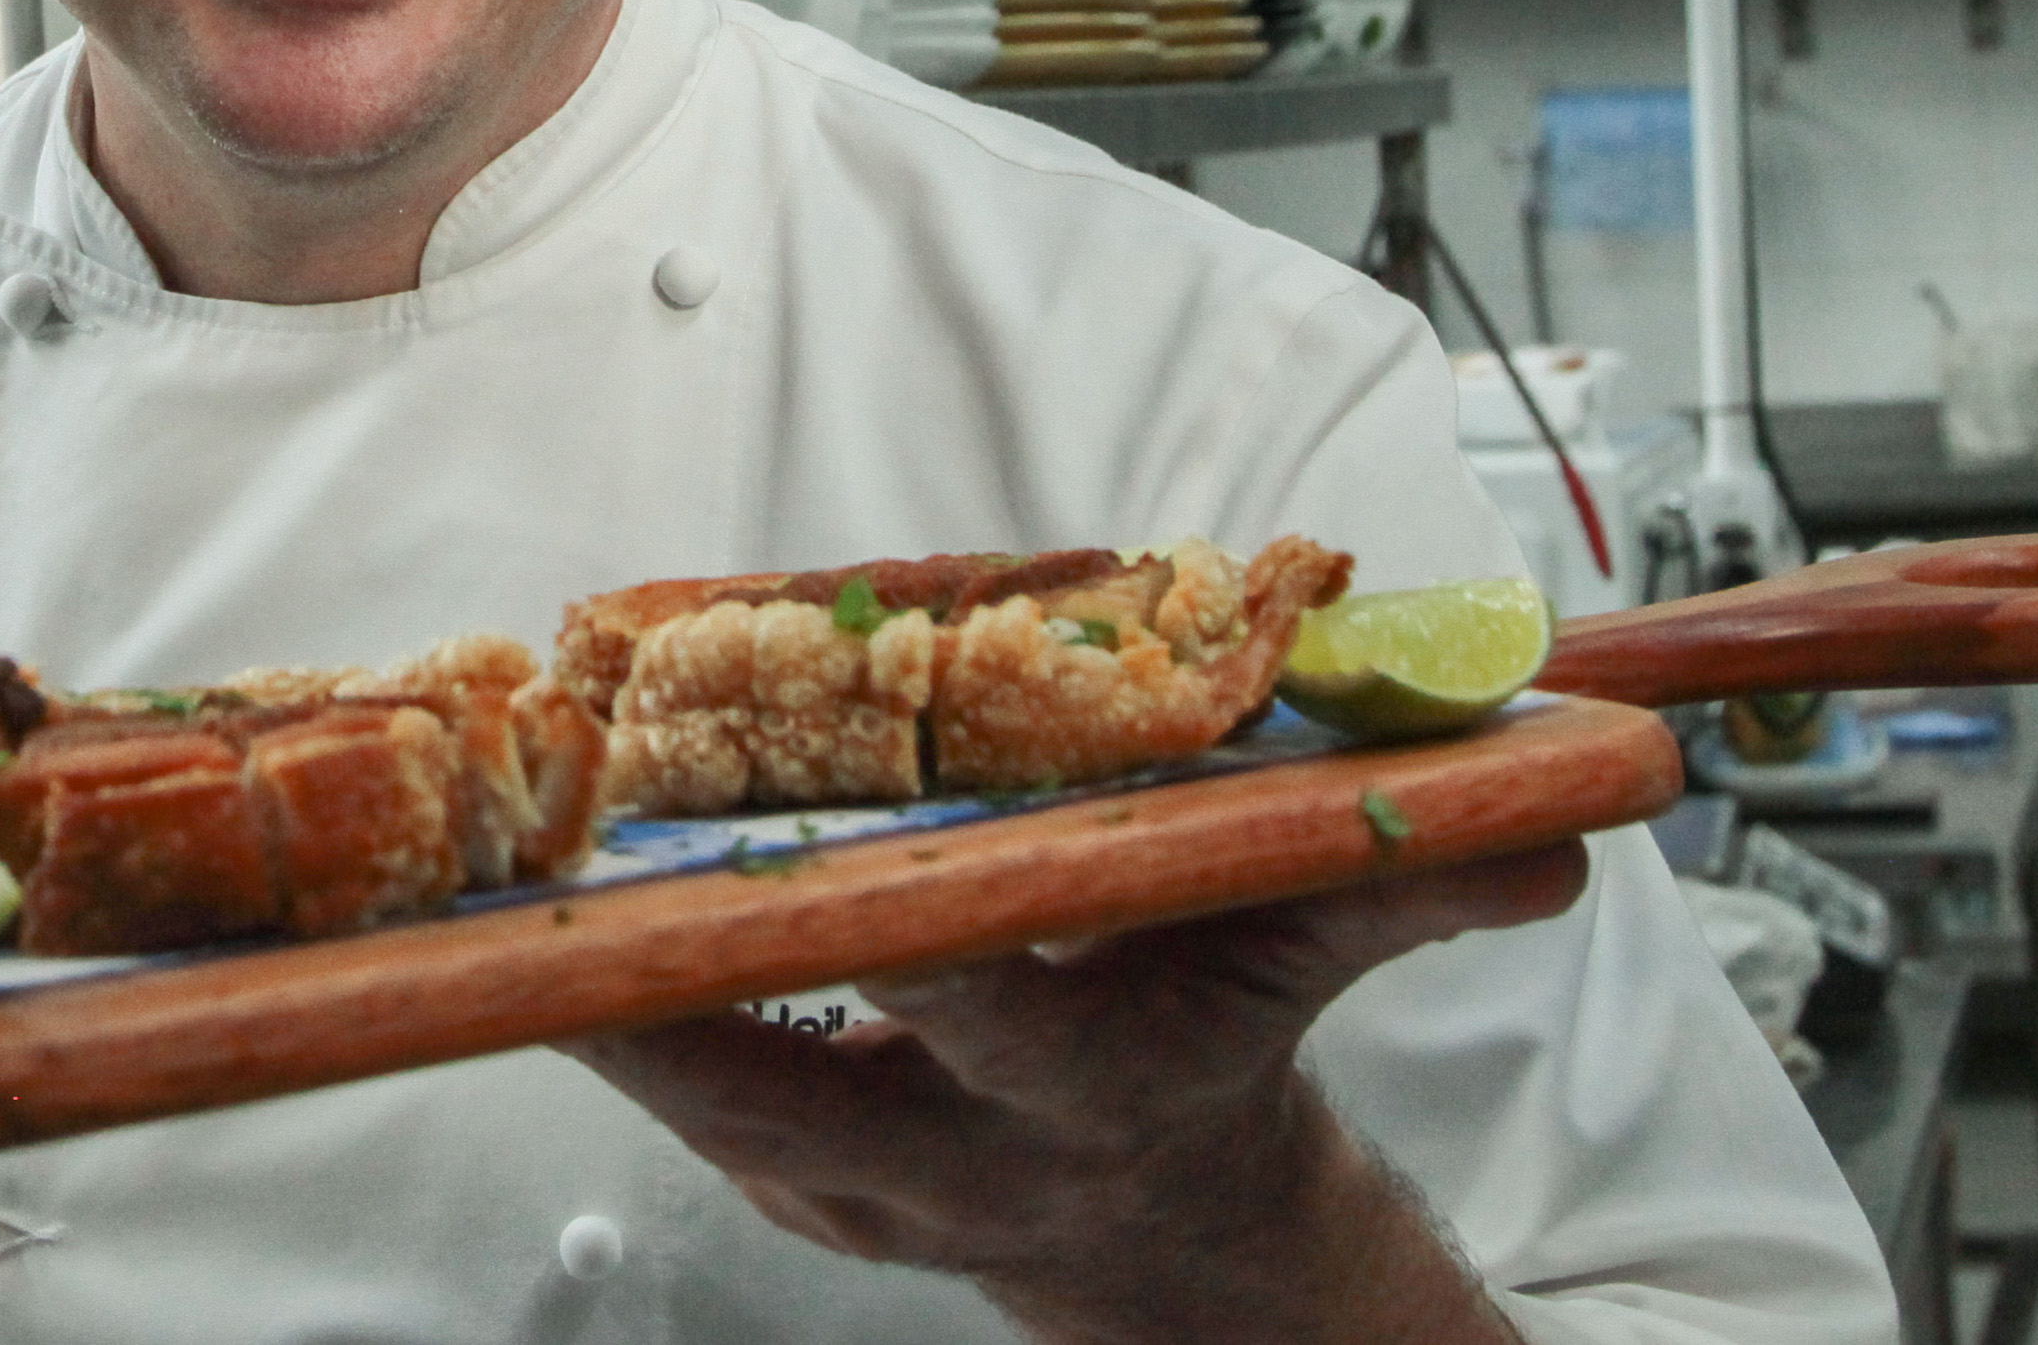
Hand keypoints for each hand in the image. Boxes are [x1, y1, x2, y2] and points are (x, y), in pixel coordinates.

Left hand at [562, 842, 1587, 1344]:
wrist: (1164, 1219)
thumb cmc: (1220, 1032)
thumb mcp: (1314, 953)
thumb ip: (1415, 881)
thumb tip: (1557, 817)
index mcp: (1083, 1081)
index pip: (992, 999)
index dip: (903, 932)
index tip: (810, 848)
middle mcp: (943, 1151)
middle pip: (771, 1076)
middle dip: (661, 974)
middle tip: (554, 854)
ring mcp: (839, 1177)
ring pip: (676, 1083)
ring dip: (580, 973)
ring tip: (479, 858)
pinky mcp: (770, 1167)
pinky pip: (652, 1073)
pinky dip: (584, 985)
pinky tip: (513, 898)